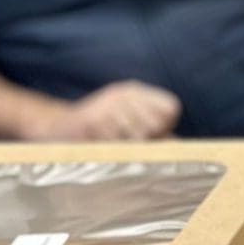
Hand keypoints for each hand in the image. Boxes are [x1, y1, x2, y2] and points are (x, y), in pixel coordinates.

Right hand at [33, 80, 181, 141]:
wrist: (53, 130)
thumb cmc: (98, 133)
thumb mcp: (129, 129)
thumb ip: (159, 138)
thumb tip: (189, 152)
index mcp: (136, 92)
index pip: (170, 108)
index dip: (164, 127)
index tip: (148, 135)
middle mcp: (122, 94)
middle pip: (156, 125)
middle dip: (145, 141)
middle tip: (123, 143)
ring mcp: (106, 105)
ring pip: (137, 137)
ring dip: (125, 149)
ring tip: (108, 145)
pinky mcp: (89, 119)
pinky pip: (114, 144)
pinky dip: (109, 152)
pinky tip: (97, 147)